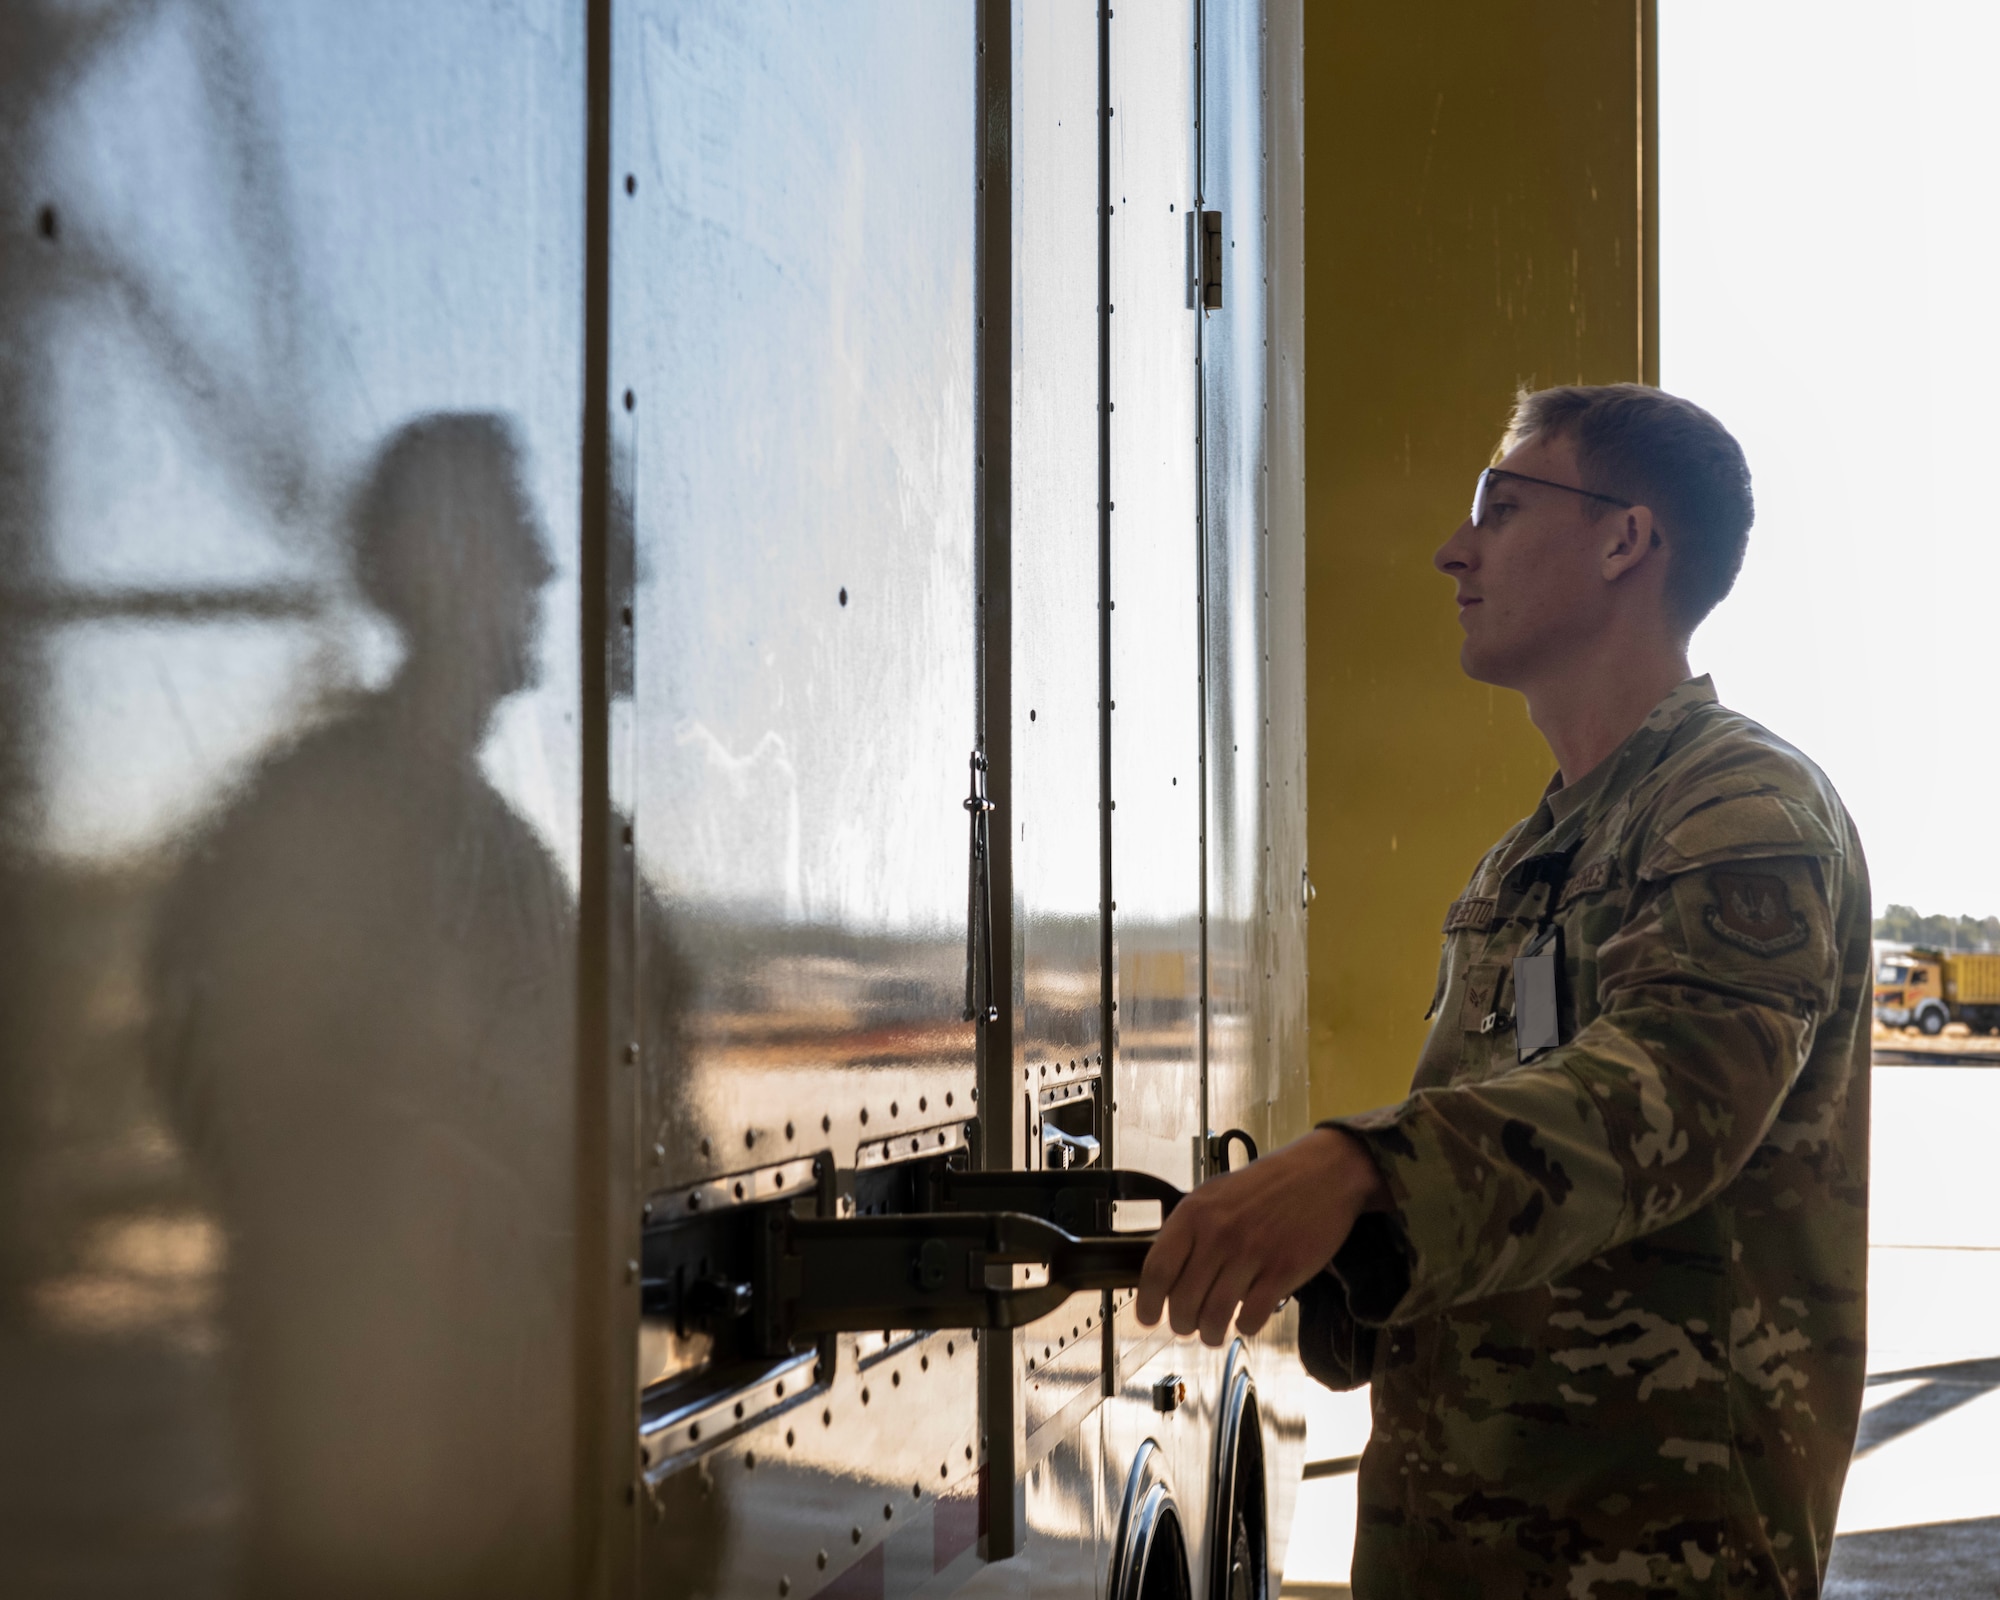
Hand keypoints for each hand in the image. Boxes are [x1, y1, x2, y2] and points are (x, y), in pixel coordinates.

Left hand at [1136, 1127, 1387, 1345]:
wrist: (1321, 1174)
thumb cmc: (1265, 1186)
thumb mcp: (1215, 1194)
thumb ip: (1190, 1228)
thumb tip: (1166, 1272)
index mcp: (1195, 1213)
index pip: (1157, 1270)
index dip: (1147, 1303)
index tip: (1147, 1318)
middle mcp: (1219, 1234)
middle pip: (1183, 1301)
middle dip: (1181, 1324)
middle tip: (1187, 1326)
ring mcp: (1252, 1254)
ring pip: (1215, 1316)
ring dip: (1210, 1333)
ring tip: (1212, 1333)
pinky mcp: (1283, 1270)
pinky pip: (1253, 1317)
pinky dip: (1245, 1327)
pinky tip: (1245, 1320)